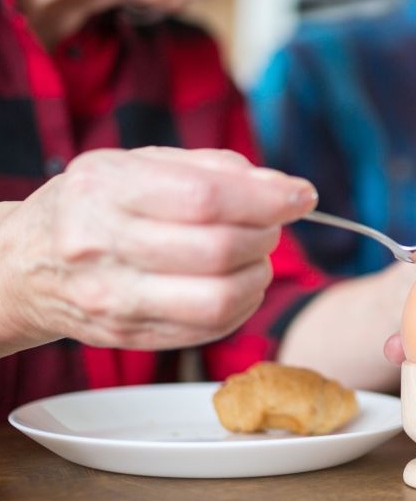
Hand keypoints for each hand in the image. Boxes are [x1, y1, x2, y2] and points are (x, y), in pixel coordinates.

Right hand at [0, 147, 316, 353]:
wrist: (23, 265)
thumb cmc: (93, 204)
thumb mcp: (137, 163)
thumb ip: (213, 168)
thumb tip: (282, 187)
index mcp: (106, 189)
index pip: (204, 198)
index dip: (267, 198)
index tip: (302, 195)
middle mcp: (103, 248)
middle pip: (218, 250)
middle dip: (266, 234)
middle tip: (273, 223)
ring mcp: (114, 301)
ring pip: (220, 298)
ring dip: (259, 273)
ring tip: (254, 253)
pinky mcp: (130, 337)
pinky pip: (211, 328)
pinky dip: (243, 303)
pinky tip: (237, 281)